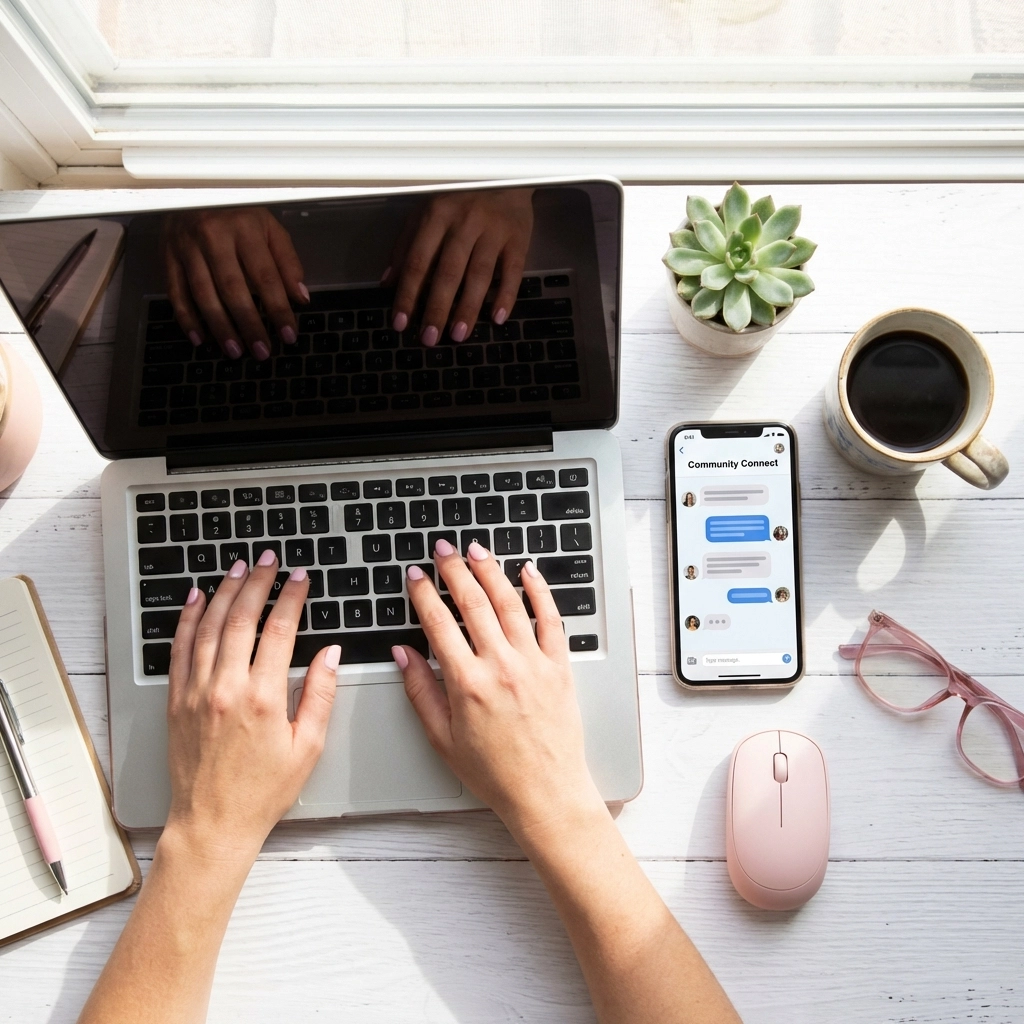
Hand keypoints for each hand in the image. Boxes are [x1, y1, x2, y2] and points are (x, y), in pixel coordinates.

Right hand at [160, 207, 308, 360]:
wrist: (192, 188)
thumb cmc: (238, 213)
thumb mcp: (270, 228)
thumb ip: (287, 261)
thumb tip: (300, 297)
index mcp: (245, 228)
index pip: (265, 277)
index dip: (278, 309)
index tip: (288, 335)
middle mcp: (214, 236)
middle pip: (233, 289)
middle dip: (249, 325)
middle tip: (261, 352)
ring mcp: (187, 246)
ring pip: (203, 294)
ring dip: (219, 327)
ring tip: (234, 352)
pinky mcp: (167, 255)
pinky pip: (176, 292)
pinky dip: (186, 319)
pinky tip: (200, 339)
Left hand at [164, 552, 337, 863]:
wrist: (213, 823)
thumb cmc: (262, 792)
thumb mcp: (308, 747)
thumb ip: (320, 695)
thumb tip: (330, 655)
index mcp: (263, 698)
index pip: (279, 631)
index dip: (292, 598)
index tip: (300, 579)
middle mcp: (226, 689)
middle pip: (242, 618)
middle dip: (257, 582)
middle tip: (269, 561)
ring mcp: (196, 692)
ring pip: (209, 627)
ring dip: (225, 592)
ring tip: (238, 569)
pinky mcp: (176, 701)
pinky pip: (180, 649)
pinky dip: (189, 620)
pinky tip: (198, 600)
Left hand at [387, 188, 534, 345]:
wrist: (504, 175)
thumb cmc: (459, 199)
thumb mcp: (425, 213)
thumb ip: (405, 245)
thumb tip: (387, 282)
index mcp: (436, 216)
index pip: (418, 262)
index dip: (408, 294)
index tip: (401, 323)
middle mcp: (464, 222)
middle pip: (449, 272)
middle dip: (437, 309)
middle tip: (429, 338)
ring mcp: (493, 231)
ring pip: (480, 275)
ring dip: (468, 308)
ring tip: (458, 335)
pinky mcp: (518, 239)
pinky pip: (513, 271)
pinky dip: (507, 295)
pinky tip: (498, 318)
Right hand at [394, 539, 602, 838]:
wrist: (545, 792)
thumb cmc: (494, 772)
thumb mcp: (442, 739)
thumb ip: (420, 691)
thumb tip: (403, 653)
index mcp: (467, 684)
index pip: (438, 624)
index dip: (424, 594)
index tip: (416, 576)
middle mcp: (500, 666)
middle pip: (473, 603)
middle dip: (454, 569)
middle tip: (443, 550)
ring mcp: (532, 663)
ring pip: (509, 602)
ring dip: (490, 570)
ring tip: (476, 550)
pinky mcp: (559, 666)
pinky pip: (550, 619)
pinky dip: (540, 591)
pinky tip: (528, 571)